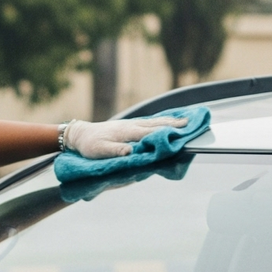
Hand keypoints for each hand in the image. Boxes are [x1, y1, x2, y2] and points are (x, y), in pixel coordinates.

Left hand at [61, 116, 190, 159]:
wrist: (81, 134)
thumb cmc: (90, 146)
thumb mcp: (99, 151)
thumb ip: (115, 151)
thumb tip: (131, 151)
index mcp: (126, 133)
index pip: (149, 133)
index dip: (165, 133)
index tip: (180, 133)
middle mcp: (131, 126)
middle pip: (156, 124)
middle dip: (173, 124)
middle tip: (190, 124)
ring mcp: (131, 124)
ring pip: (154, 122)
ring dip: (170, 120)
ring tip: (186, 120)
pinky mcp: (130, 125)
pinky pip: (149, 122)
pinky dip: (161, 121)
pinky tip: (169, 121)